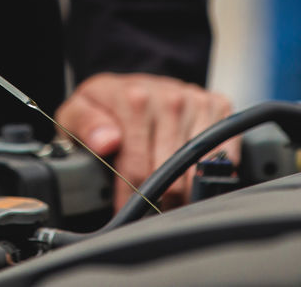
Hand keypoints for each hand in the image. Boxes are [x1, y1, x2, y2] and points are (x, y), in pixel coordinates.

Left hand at [55, 72, 235, 209]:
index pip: (138, 168)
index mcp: (135, 100)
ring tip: (168, 199)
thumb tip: (106, 141)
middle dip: (158, 201)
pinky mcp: (219, 106)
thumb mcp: (76, 113)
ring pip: (198, 171)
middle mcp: (171, 98)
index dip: (130, 199)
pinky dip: (209, 174)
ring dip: (184, 192)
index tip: (125, 213)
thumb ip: (84, 125)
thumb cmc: (104, 107)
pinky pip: (224, 156)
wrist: (132, 85)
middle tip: (147, 211)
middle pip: (172, 175)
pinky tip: (190, 177)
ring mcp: (197, 102)